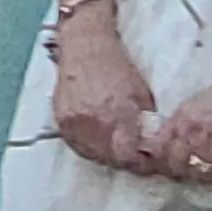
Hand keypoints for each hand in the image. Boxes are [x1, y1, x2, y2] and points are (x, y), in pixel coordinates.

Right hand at [45, 8, 156, 169]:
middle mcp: (93, 121)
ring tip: (116, 151)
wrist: (85, 47)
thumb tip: (150, 147)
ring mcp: (73, 122)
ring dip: (106, 156)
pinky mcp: (61, 120)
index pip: (128, 157)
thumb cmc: (117, 67)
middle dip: (124, 161)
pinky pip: (76, 144)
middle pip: (110, 159)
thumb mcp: (141, 95)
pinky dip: (88, 148)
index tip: (147, 163)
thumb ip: (145, 124)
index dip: (140, 164)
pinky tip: (98, 143)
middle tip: (134, 159)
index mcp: (117, 114)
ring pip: (92, 154)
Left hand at [150, 67, 211, 188]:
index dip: (161, 160)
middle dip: (182, 171)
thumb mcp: (204, 100)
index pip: (158, 147)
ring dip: (205, 175)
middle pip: (174, 165)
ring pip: (197, 174)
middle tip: (193, 170)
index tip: (167, 165)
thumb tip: (175, 143)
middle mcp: (194, 130)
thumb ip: (187, 121)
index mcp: (183, 115)